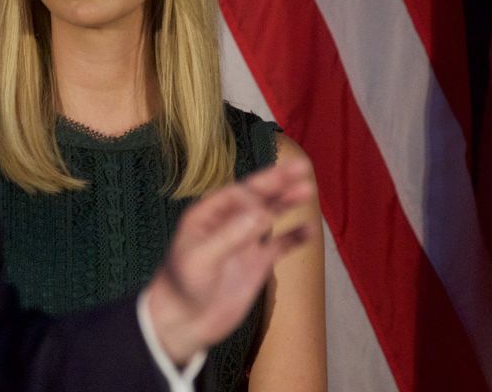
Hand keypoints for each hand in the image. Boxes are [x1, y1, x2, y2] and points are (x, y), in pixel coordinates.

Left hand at [144, 157, 317, 364]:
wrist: (184, 323)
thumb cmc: (182, 287)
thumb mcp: (202, 259)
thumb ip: (231, 237)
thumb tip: (263, 213)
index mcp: (206, 215)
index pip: (236, 194)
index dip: (254, 195)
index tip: (264, 212)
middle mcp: (227, 224)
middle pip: (257, 196)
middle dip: (277, 182)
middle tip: (301, 167)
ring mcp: (243, 242)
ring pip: (270, 215)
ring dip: (287, 203)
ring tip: (308, 190)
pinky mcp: (256, 263)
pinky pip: (279, 245)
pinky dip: (293, 237)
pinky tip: (309, 230)